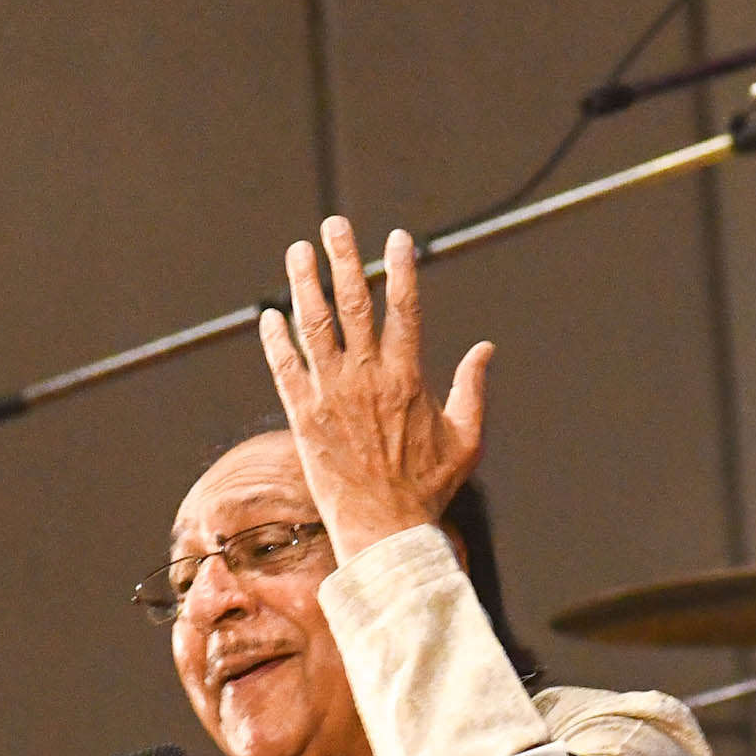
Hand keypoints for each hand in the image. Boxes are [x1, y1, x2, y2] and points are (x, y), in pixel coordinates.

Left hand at [257, 218, 493, 561]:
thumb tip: (485, 348)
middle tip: (335, 225)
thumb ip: (472, 389)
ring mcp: (332, 395)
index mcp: (408, 377)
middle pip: (353, 304)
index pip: (404, 308)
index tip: (396, 238)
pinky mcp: (304, 417)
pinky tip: (270, 316)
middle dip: (344, 259)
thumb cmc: (429, 488)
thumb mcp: (466, 438)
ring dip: (305, 285)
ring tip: (298, 251)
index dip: (400, 269)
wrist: (385, 531)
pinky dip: (276, 341)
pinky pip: (285, 370)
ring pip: (314, 327)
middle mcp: (367, 378)